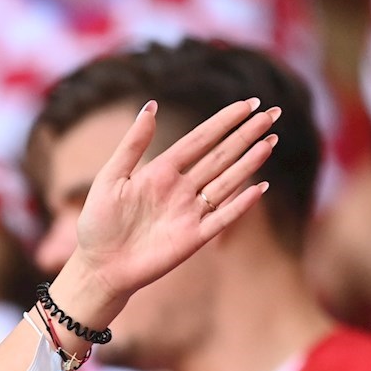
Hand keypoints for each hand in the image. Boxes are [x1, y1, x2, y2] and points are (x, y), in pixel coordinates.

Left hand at [66, 98, 280, 315]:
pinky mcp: (194, 238)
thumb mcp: (110, 178)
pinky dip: (241, 203)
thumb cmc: (98, 224)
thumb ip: (132, 144)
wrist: (97, 267)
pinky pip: (222, 217)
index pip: (200, 139)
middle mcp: (180, 189)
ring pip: (227, 181)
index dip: (224, 121)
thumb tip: (150, 106)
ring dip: (249, 162)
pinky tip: (260, 186)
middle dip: (246, 134)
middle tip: (273, 113)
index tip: (249, 103)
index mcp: (161, 171)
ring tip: (270, 141)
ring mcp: (189, 213)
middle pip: (220, 155)